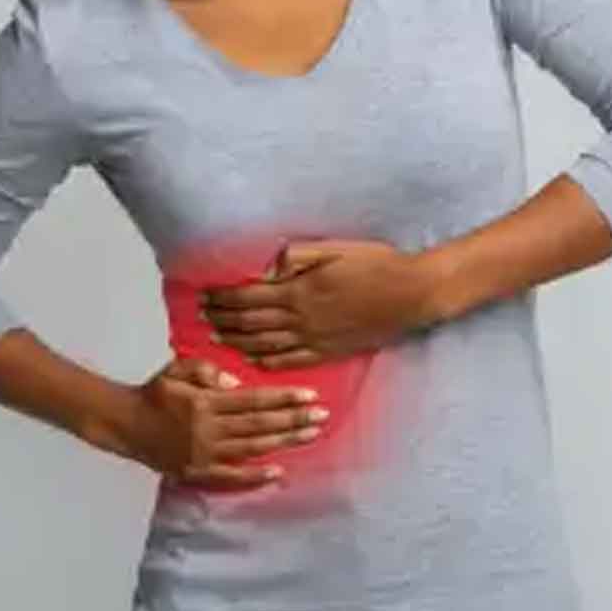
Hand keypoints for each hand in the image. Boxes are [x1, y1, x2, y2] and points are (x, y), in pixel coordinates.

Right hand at [127, 356, 329, 488]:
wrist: (125, 424)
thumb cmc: (154, 392)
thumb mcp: (176, 368)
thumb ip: (205, 371)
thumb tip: (237, 384)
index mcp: (205, 401)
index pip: (252, 399)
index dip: (283, 398)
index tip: (310, 396)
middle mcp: (208, 429)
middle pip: (259, 424)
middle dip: (293, 419)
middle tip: (322, 416)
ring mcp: (204, 454)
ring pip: (252, 448)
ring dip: (284, 441)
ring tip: (310, 435)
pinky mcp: (198, 472)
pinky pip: (231, 477)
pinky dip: (255, 476)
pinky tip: (278, 471)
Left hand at [200, 238, 442, 370]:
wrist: (410, 295)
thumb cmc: (376, 264)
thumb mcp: (334, 249)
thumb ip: (297, 258)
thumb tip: (266, 266)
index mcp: (299, 291)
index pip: (248, 297)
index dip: (223, 297)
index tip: (205, 295)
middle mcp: (301, 319)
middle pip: (250, 323)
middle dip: (222, 319)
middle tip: (201, 317)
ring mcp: (313, 339)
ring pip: (264, 344)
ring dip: (236, 341)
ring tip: (216, 337)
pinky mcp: (328, 353)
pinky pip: (290, 361)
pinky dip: (266, 361)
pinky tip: (252, 360)